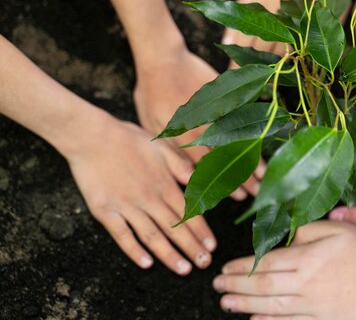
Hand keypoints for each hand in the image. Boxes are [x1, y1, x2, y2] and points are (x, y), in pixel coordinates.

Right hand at [67, 118, 215, 274]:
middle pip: (174, 228)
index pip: (188, 213)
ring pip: (152, 236)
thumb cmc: (128, 139)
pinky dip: (134, 251)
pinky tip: (146, 264)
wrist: (92, 137)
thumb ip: (182, 167)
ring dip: (169, 255)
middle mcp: (148, 198)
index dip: (201, 231)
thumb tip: (201, 180)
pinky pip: (122, 235)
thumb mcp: (162, 147)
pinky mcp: (105, 211)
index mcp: (164, 183)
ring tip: (183, 269)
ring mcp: (126, 206)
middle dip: (191, 248)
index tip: (212, 246)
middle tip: (205, 264)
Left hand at [133, 46, 260, 198]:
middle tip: (254, 194)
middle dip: (241, 176)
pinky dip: (255, 132)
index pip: (208, 164)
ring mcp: (217, 109)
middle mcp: (204, 124)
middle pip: (227, 155)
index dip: (224, 181)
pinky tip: (265, 143)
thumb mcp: (151, 123)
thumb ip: (169, 150)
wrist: (163, 57)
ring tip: (264, 175)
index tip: (237, 197)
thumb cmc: (151, 91)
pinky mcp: (226, 95)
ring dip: (251, 158)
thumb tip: (185, 177)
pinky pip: (245, 118)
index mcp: (184, 133)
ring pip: (238, 138)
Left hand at [213, 221, 355, 319]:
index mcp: (307, 257)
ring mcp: (312, 305)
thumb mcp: (338, 228)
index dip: (242, 266)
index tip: (225, 267)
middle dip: (235, 285)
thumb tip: (289, 238)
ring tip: (226, 302)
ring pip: (271, 306)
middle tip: (216, 285)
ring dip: (245, 304)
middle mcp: (304, 282)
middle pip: (262, 285)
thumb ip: (309, 231)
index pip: (266, 262)